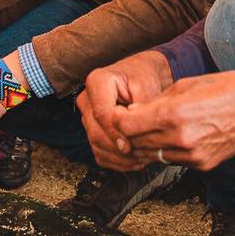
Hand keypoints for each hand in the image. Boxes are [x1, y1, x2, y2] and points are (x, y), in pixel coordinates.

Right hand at [76, 51, 173, 171]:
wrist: (143, 75)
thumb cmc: (146, 77)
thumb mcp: (148, 87)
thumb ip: (140, 111)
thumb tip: (134, 138)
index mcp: (97, 82)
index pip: (102, 114)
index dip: (116, 133)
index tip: (131, 146)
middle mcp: (87, 98)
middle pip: (96, 132)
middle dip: (118, 149)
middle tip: (141, 156)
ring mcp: (87, 114)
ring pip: (96, 144)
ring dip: (118, 158)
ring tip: (141, 159)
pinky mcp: (92, 128)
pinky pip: (98, 150)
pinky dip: (115, 160)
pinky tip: (134, 160)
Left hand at [114, 71, 234, 172]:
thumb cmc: (222, 87)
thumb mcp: (184, 85)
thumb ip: (155, 102)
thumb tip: (132, 113)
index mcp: (173, 113)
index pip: (127, 126)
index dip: (119, 121)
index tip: (120, 114)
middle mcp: (180, 137)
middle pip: (136, 143)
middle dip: (129, 133)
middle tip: (130, 123)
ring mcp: (192, 154)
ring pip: (152, 155)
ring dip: (146, 144)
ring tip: (150, 130)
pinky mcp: (202, 164)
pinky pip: (172, 160)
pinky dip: (166, 151)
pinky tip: (170, 138)